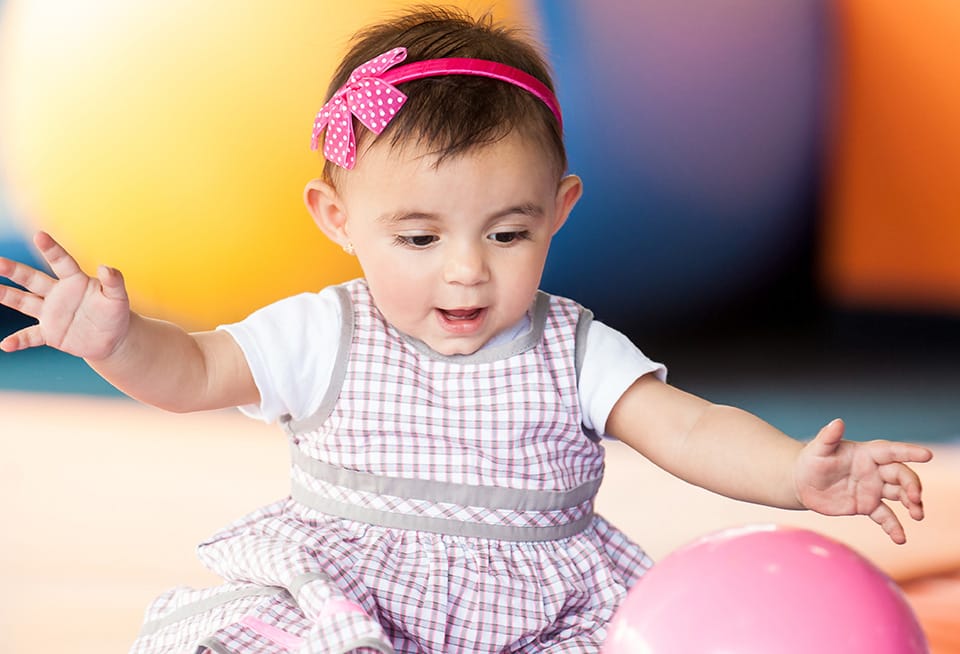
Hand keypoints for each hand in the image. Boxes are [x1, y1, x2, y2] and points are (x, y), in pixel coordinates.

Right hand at [0, 232, 129, 359]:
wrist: (111, 338)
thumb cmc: (114, 312)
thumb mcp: (119, 298)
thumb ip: (114, 282)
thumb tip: (107, 267)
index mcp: (74, 281)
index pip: (61, 262)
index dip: (51, 249)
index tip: (40, 235)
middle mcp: (57, 294)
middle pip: (32, 279)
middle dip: (14, 270)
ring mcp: (50, 313)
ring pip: (24, 302)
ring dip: (7, 296)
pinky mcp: (49, 334)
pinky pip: (30, 336)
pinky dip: (18, 341)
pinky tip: (6, 344)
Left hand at [794, 418, 932, 543]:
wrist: (802, 483)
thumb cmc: (811, 460)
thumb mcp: (818, 449)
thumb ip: (828, 436)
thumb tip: (837, 422)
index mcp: (866, 453)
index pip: (891, 451)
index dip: (909, 452)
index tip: (927, 455)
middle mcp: (874, 470)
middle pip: (901, 475)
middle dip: (912, 485)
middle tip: (915, 497)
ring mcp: (873, 489)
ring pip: (900, 495)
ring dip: (912, 504)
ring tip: (917, 515)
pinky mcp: (867, 506)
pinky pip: (885, 517)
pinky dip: (894, 527)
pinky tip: (900, 538)